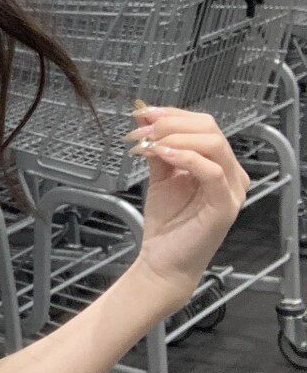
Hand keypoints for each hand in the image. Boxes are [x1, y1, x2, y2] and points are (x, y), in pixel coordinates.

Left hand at [124, 104, 251, 308]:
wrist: (163, 259)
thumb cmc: (167, 220)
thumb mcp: (160, 174)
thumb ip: (157, 146)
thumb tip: (144, 116)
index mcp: (218, 162)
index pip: (203, 124)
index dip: (172, 114)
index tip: (141, 113)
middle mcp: (231, 172)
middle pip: (209, 129)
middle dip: (170, 123)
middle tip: (140, 131)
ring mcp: (232, 189)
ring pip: (213, 144)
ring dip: (174, 137)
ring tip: (147, 143)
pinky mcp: (225, 205)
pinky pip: (211, 171)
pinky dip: (185, 157)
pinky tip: (161, 155)